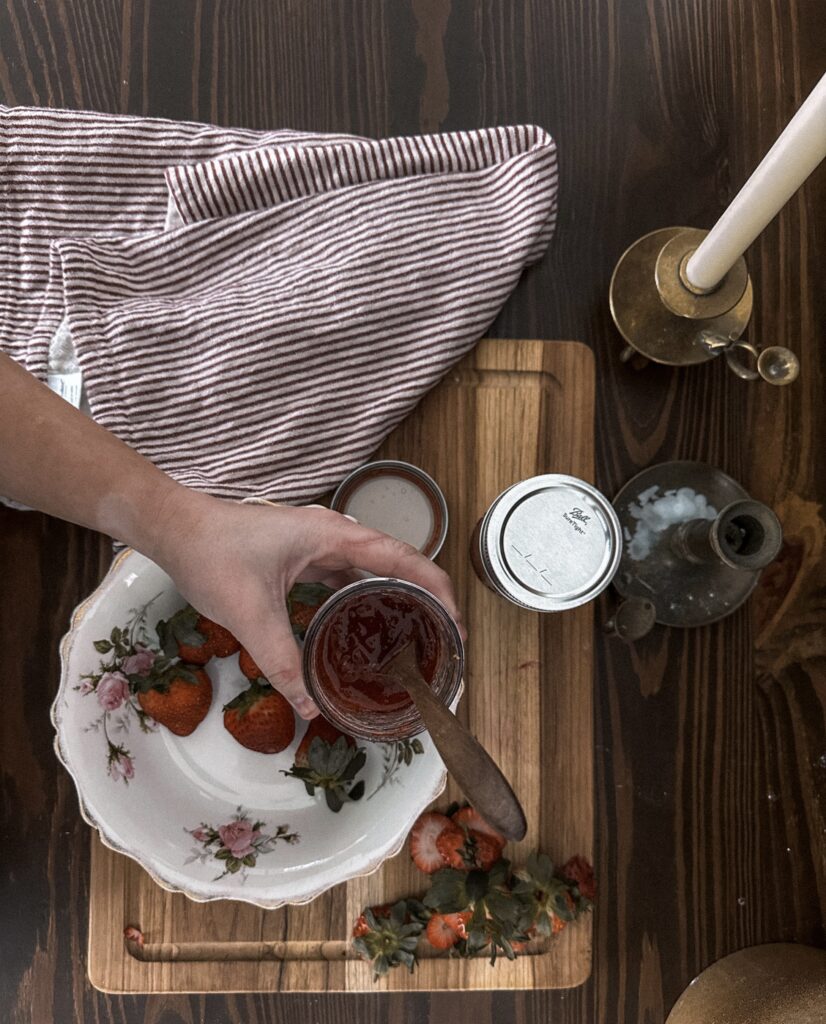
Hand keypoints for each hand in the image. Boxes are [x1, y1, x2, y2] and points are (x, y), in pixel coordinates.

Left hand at [147, 490, 464, 718]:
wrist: (175, 529)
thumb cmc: (212, 554)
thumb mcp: (250, 614)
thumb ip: (282, 661)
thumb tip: (311, 705)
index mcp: (333, 536)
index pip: (404, 558)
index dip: (438, 590)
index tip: (457, 625)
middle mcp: (333, 535)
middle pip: (397, 564)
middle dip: (425, 600)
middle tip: (442, 642)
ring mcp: (319, 544)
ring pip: (372, 571)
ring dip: (395, 599)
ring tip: (413, 638)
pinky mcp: (303, 556)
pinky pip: (346, 578)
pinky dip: (363, 600)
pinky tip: (363, 627)